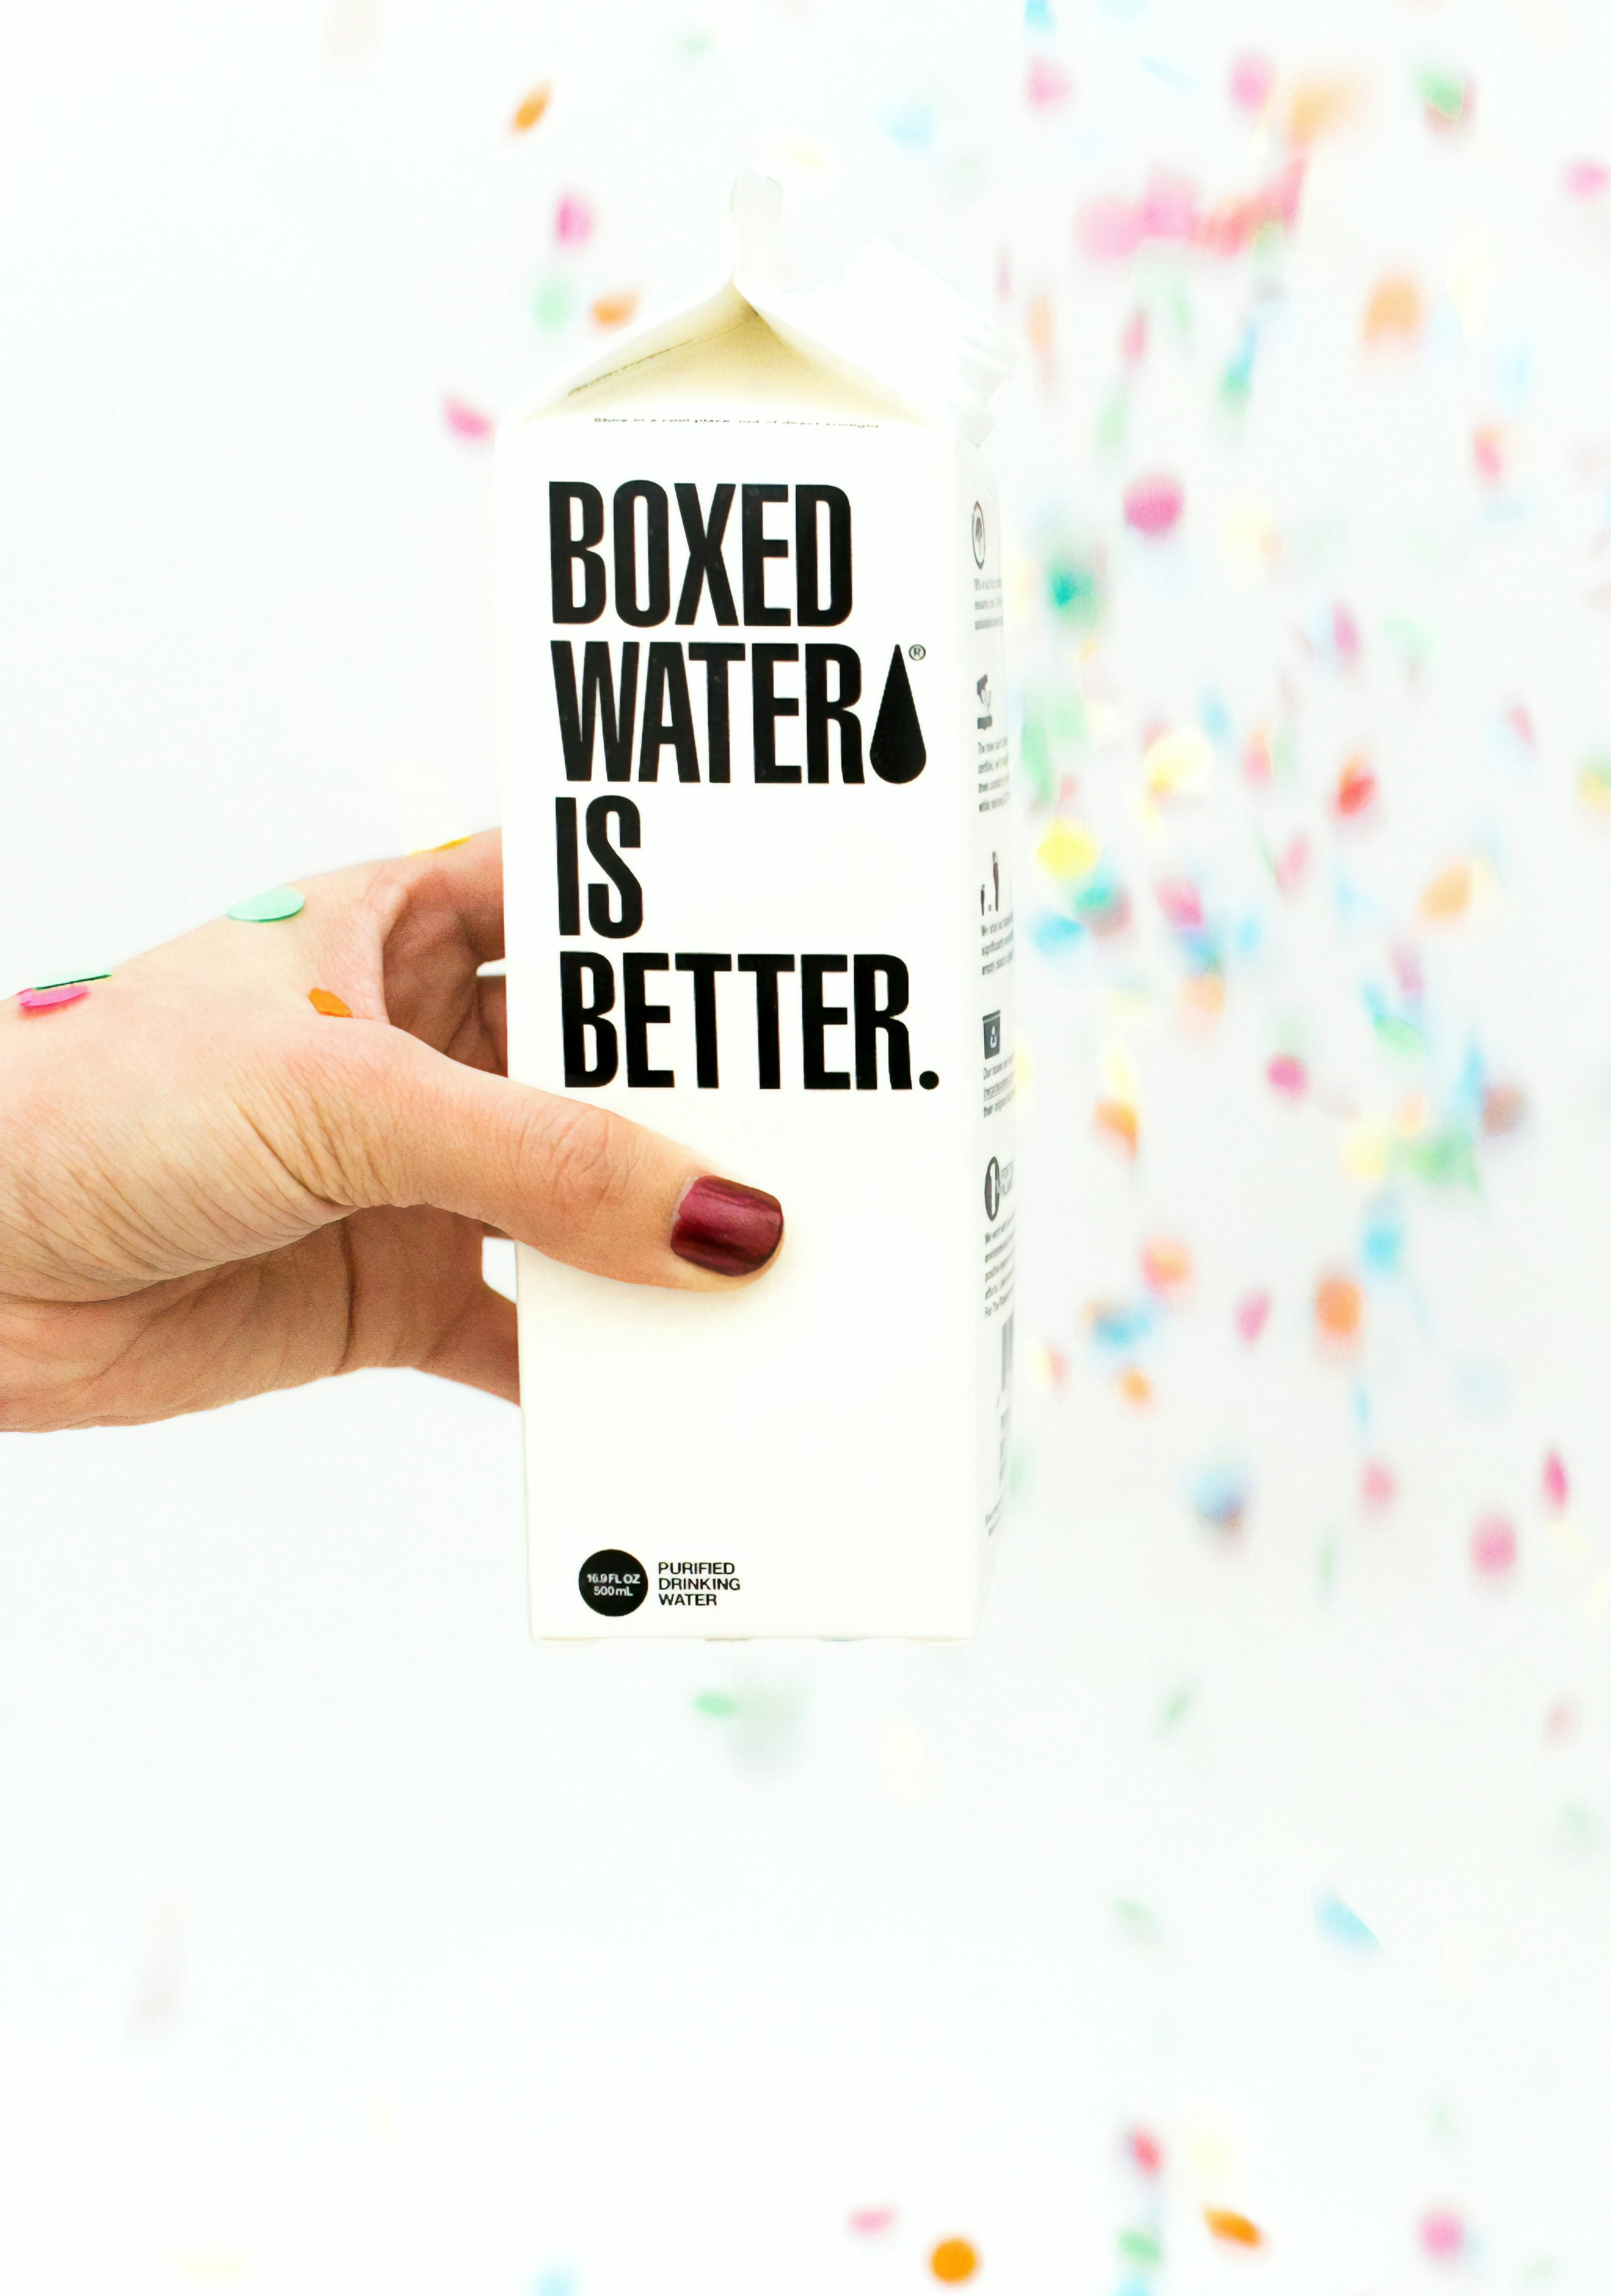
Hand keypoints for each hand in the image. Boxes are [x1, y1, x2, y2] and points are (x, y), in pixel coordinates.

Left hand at [0, 834, 781, 1429]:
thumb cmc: (82, 1107)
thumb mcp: (343, 1097)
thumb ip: (542, 1161)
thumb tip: (721, 1222)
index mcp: (401, 931)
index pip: (586, 909)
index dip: (693, 933)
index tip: (817, 967)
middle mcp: (425, 1049)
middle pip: (613, 1071)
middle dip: (713, 1110)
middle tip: (842, 1145)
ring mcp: (417, 1176)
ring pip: (589, 1207)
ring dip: (669, 1247)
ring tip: (782, 1275)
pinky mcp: (393, 1295)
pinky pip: (532, 1337)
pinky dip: (599, 1371)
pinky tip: (670, 1385)